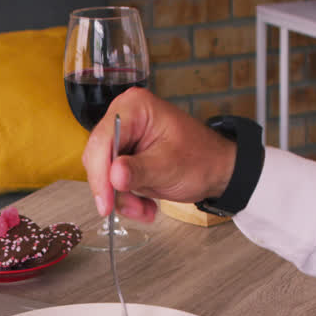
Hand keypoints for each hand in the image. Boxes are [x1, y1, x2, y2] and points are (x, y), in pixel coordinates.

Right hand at [83, 87, 238, 222]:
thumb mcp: (169, 166)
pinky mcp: (125, 155)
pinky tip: (145, 204)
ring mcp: (123, 137)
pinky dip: (127, 197)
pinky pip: (112, 180)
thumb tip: (113, 176)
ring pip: (104, 173)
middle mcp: (124, 117)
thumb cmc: (201, 159)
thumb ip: (139, 170)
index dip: (99, 173)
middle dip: (113, 189)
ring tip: (146, 209)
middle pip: (98, 157)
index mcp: (134, 107)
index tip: (104, 202)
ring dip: (122, 197)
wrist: (217, 170)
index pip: (102, 140)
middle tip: (133, 208)